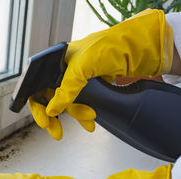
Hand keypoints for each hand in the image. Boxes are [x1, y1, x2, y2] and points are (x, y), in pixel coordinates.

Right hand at [29, 9, 173, 139]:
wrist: (143, 48)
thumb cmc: (113, 46)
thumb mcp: (84, 66)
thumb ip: (67, 87)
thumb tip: (52, 109)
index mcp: (57, 60)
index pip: (37, 84)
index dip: (38, 104)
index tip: (44, 120)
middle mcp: (65, 69)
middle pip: (50, 97)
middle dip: (54, 115)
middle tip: (56, 131)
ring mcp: (80, 78)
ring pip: (68, 103)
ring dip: (75, 114)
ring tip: (88, 119)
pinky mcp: (93, 86)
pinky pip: (82, 104)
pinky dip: (84, 115)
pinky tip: (90, 122)